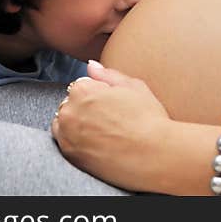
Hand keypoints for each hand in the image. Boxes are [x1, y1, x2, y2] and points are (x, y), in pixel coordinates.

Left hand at [51, 62, 170, 190]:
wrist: (154, 155)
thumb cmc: (148, 120)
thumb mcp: (134, 86)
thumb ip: (108, 74)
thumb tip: (91, 66)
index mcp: (82, 90)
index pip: (82, 86)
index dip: (99, 94)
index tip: (113, 104)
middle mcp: (69, 111)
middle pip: (72, 104)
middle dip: (86, 109)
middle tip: (111, 119)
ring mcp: (67, 135)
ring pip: (66, 124)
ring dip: (79, 125)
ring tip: (105, 132)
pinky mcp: (70, 156)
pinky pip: (66, 143)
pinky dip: (78, 142)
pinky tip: (99, 144)